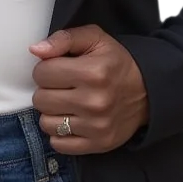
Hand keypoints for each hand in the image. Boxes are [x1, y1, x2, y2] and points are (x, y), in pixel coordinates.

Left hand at [29, 24, 148, 154]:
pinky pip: (59, 144)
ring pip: (46, 123)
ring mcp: (96, 127)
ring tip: (65, 102)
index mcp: (91, 72)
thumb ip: (63, 39)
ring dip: (51, 112)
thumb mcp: (93, 37)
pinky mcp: (99, 144)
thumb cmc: (114, 61)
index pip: (41, 73)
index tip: (56, 68)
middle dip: (46, 89)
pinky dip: (59, 133)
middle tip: (61, 85)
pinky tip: (70, 119)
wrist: (147, 90)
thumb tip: (35, 50)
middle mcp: (94, 102)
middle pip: (41, 99)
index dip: (45, 68)